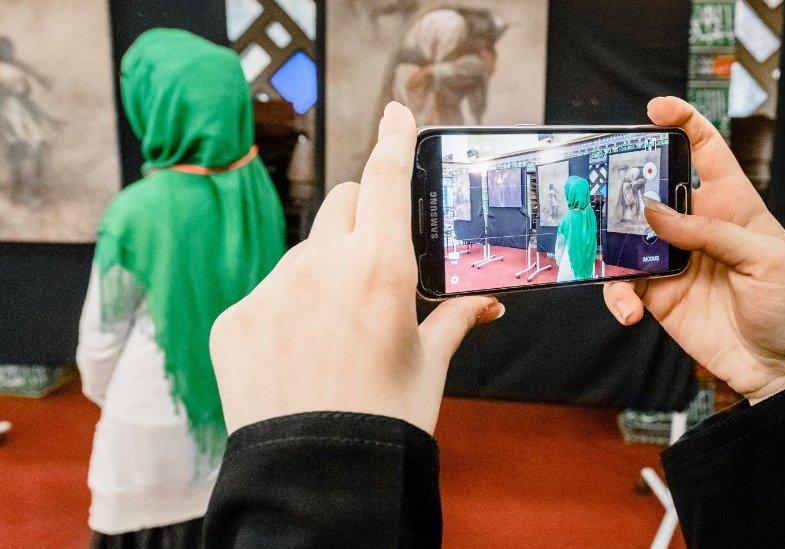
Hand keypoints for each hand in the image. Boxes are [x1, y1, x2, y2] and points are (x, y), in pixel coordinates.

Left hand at [210, 102, 504, 434]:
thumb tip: (485, 302)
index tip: (396, 112)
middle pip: (343, 203)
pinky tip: (298, 354)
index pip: (386, 179)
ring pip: (304, 252)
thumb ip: (453, 318)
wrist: (318, 476)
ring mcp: (271, 288)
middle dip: (363, 215)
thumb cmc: (385, 419)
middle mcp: (320, 264)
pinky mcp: (236, 316)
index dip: (394, 138)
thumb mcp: (429, 364)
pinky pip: (268, 292)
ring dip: (324, 270)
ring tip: (336, 331)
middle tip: (376, 258)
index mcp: (379, 268)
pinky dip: (287, 308)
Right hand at [604, 97, 784, 403]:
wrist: (777, 367)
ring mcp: (672, 259)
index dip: (683, 122)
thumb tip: (655, 213)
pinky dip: (618, 296)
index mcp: (731, 204)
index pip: (707, 151)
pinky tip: (630, 312)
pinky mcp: (656, 294)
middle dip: (623, 183)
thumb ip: (711, 233)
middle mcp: (695, 225)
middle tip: (602, 189)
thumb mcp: (765, 260)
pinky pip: (623, 285)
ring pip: (626, 236)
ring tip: (608, 262)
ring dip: (608, 245)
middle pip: (651, 188)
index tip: (656, 109)